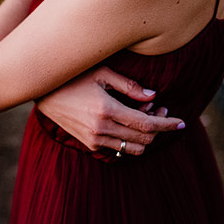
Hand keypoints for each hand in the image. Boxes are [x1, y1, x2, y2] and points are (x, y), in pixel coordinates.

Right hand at [34, 65, 183, 156]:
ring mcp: (94, 139)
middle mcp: (101, 128)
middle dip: (159, 128)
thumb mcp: (101, 72)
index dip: (167, 124)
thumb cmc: (72, 75)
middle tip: (162, 110)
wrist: (42, 90)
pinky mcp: (88, 143)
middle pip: (143, 138)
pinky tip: (129, 124)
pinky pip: (118, 150)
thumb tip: (153, 96)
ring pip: (133, 149)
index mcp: (106, 110)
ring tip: (145, 116)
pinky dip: (130, 141)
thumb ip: (129, 86)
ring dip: (145, 137)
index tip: (181, 122)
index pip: (146, 124)